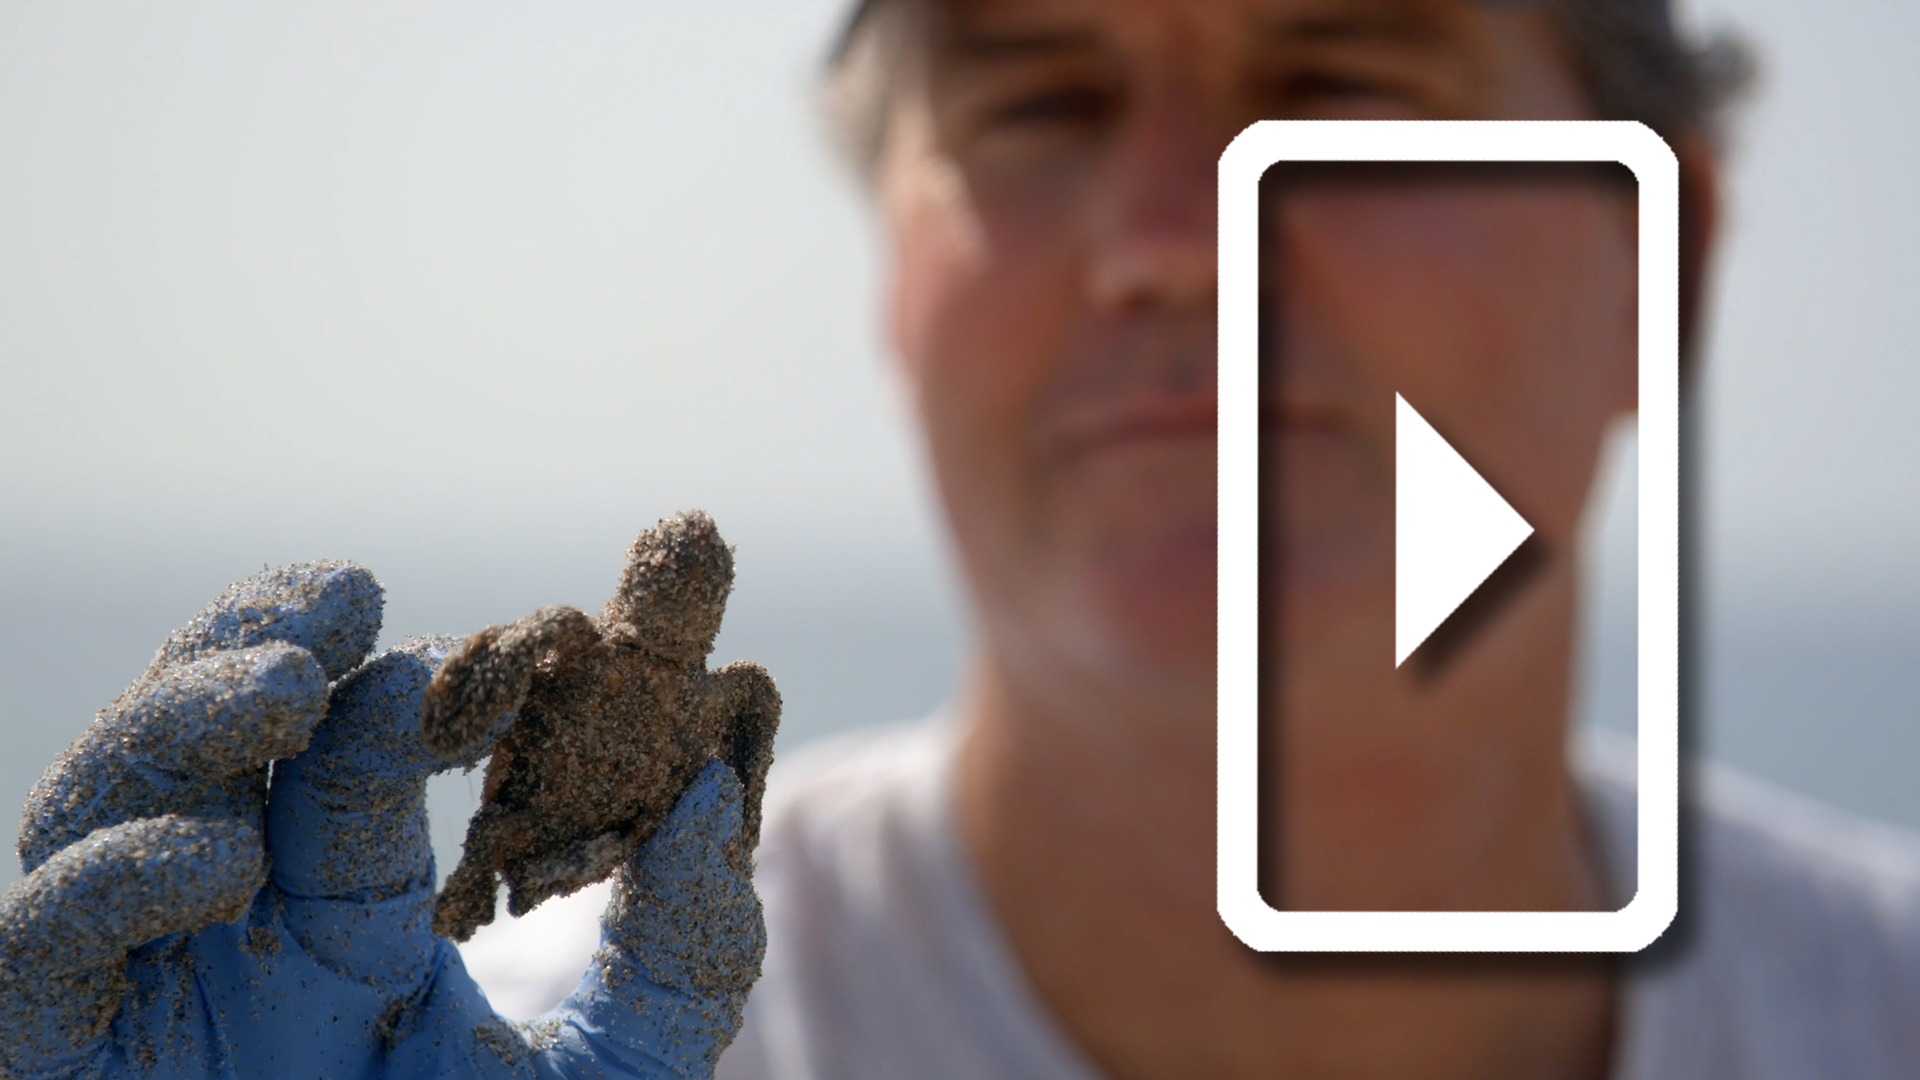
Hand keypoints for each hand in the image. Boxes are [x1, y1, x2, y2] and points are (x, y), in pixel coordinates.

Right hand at [0, 563, 764, 1078]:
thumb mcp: (615, 1072)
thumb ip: (680, 950)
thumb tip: (718, 800)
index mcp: (347, 917)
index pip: (347, 764)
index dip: (397, 687)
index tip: (478, 645)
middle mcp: (232, 934)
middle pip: (199, 750)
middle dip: (249, 650)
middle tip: (338, 596)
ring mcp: (144, 991)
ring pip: (101, 814)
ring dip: (180, 727)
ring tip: (289, 690)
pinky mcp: (70, 1060)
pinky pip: (41, 951)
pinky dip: (105, 885)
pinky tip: (215, 857)